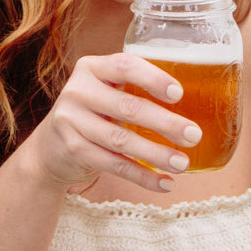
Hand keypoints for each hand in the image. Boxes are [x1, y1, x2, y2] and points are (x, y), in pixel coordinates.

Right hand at [16, 52, 201, 194]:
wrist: (49, 149)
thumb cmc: (94, 114)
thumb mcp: (106, 91)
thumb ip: (135, 88)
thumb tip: (200, 98)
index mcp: (92, 68)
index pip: (124, 66)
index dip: (153, 79)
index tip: (179, 94)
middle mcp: (77, 91)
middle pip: (127, 108)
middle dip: (165, 123)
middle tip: (194, 135)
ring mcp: (71, 121)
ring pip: (121, 140)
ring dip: (156, 154)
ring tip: (182, 163)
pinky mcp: (73, 150)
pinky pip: (113, 165)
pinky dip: (142, 176)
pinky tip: (164, 183)